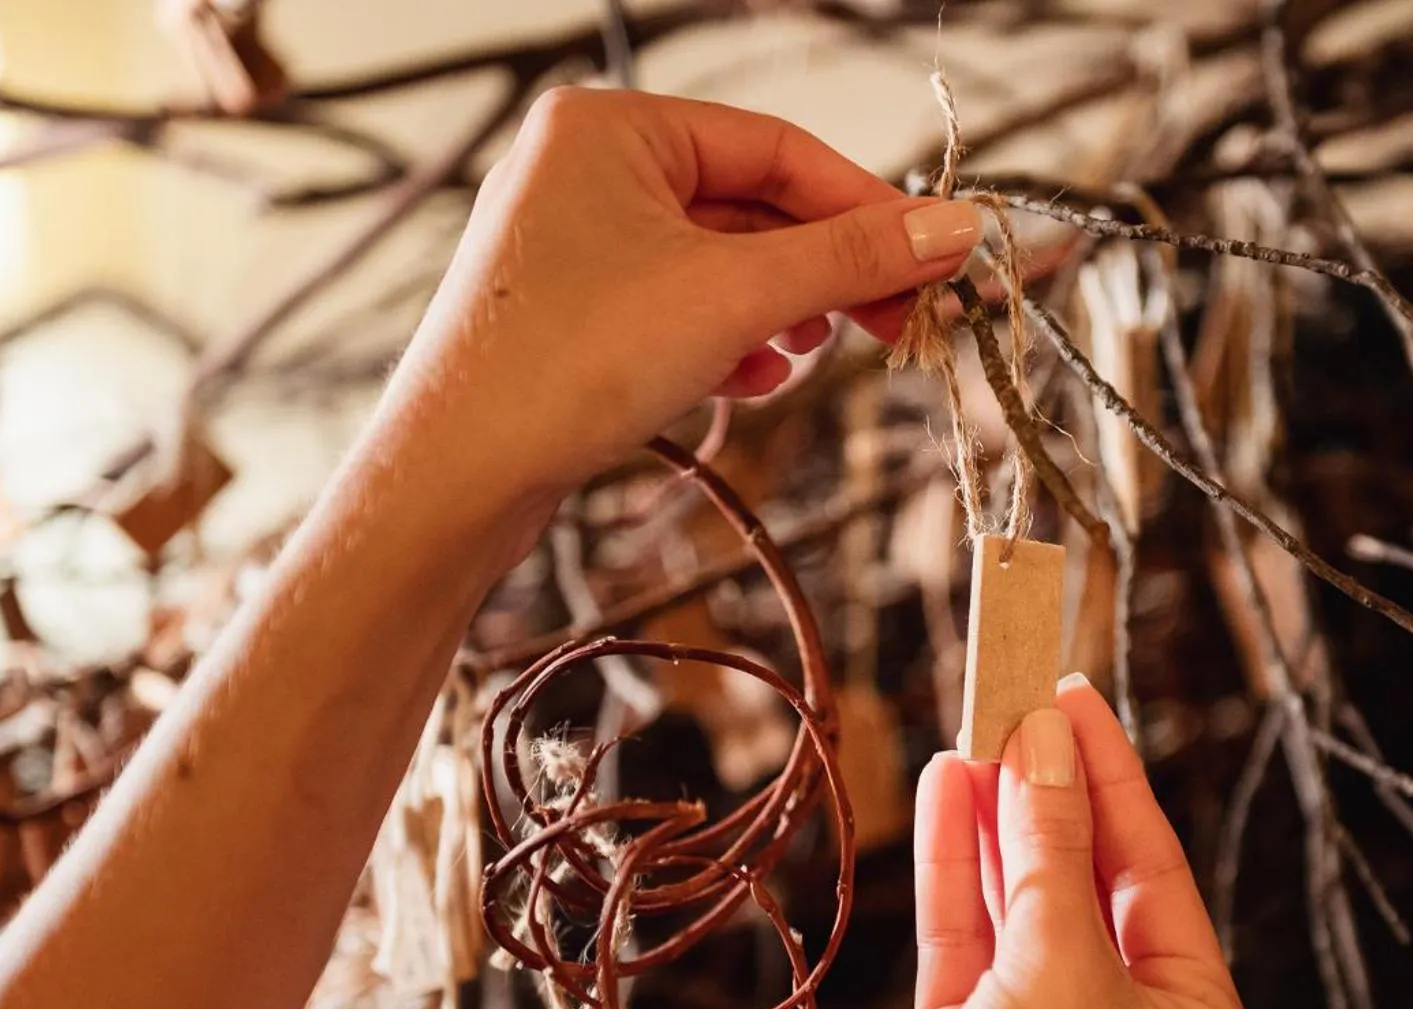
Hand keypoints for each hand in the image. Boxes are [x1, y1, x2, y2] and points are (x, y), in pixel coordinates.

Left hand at [368, 88, 981, 508]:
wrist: (455, 477)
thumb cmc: (570, 364)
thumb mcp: (737, 299)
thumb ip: (851, 257)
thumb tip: (957, 226)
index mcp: (612, 126)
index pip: (778, 148)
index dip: (867, 208)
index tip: (936, 261)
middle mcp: (586, 167)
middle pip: (753, 207)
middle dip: (821, 273)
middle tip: (896, 325)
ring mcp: (574, 241)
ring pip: (720, 263)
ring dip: (777, 314)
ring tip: (797, 359)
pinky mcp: (571, 310)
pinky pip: (679, 306)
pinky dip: (725, 341)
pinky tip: (740, 383)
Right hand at [797, 678, 1254, 1008]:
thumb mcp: (1058, 966)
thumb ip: (1048, 848)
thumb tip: (1045, 746)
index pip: (1158, 869)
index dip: (1114, 777)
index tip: (1076, 697)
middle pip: (1089, 878)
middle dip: (1052, 793)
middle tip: (1018, 701)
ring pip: (1023, 899)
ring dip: (998, 818)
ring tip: (974, 730)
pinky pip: (970, 933)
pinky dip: (957, 865)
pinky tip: (943, 792)